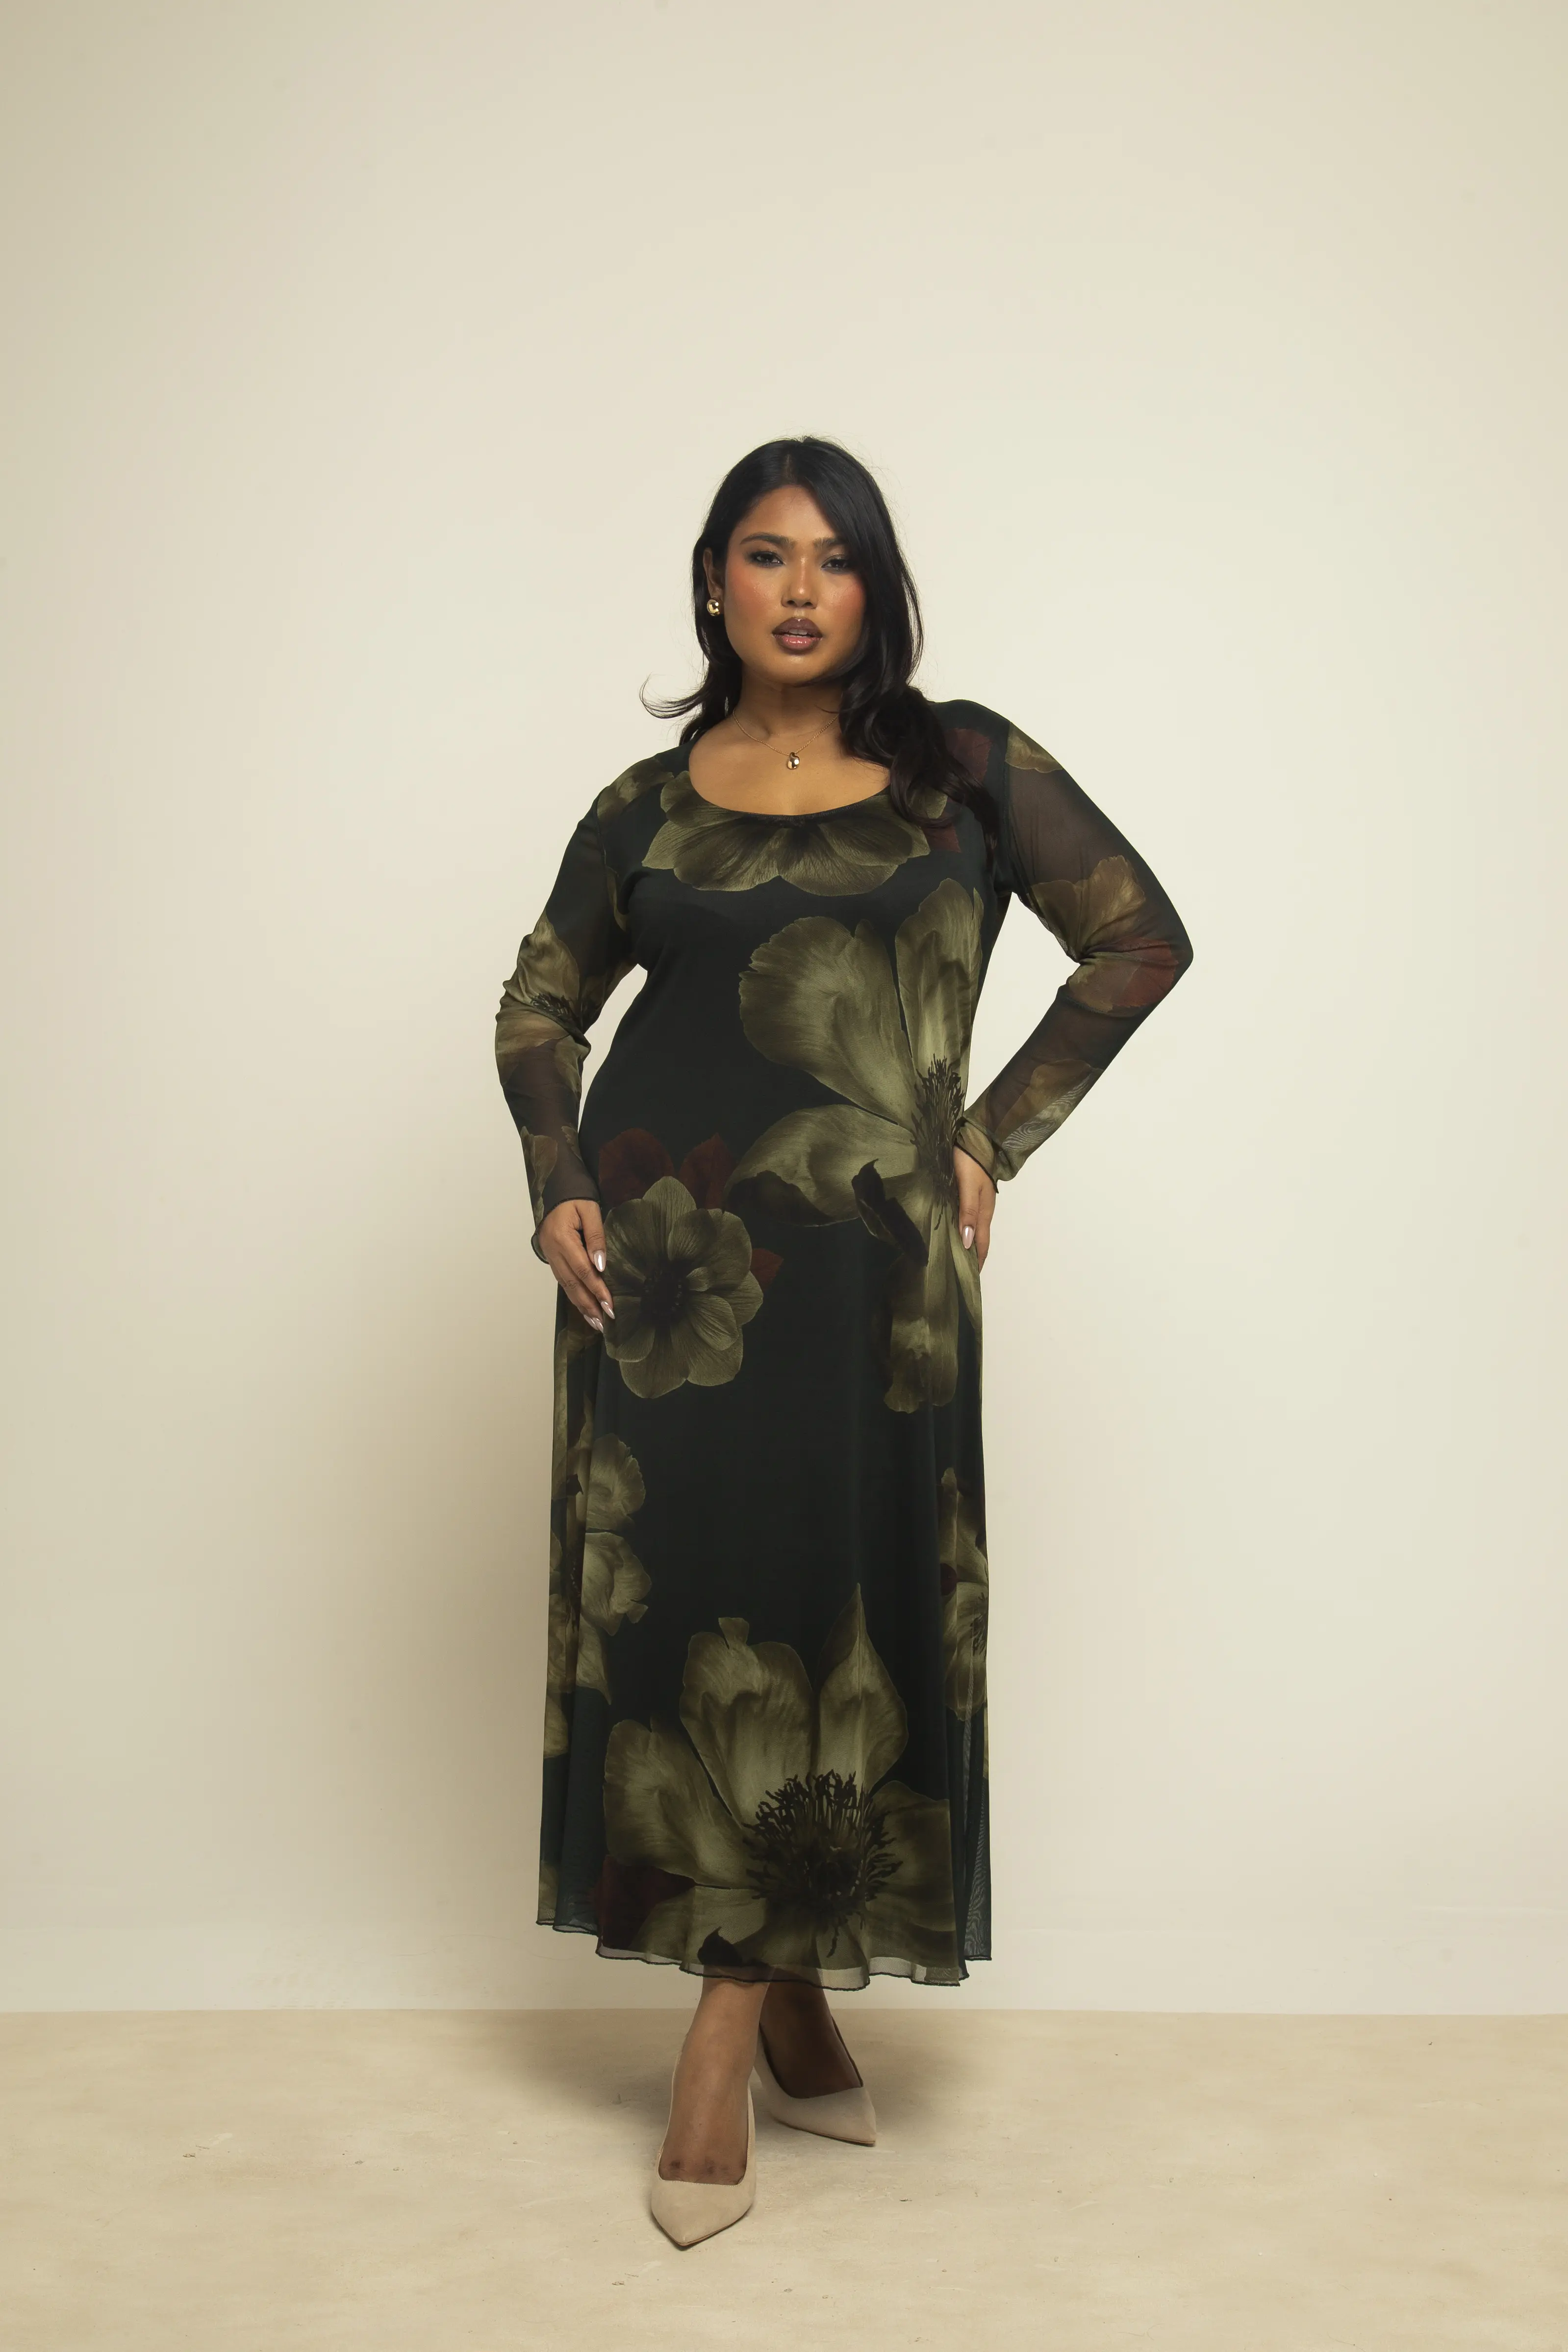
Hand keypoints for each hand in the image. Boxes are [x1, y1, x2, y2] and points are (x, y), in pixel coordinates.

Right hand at [539, 1198, 615, 1332]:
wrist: (557, 1191)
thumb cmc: (576, 1199)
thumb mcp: (590, 1210)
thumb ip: (596, 1236)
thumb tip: (601, 1264)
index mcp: (562, 1239)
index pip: (582, 1269)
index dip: (596, 1288)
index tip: (609, 1304)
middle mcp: (553, 1251)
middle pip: (572, 1283)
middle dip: (589, 1304)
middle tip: (604, 1322)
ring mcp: (550, 1256)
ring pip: (566, 1286)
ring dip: (582, 1306)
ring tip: (596, 1322)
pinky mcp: (552, 1259)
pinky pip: (563, 1282)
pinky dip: (575, 1296)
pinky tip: (585, 1308)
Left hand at [953, 1146, 996, 1270]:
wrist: (979, 1137)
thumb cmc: (971, 1161)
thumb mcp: (968, 1187)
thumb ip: (967, 1212)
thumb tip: (966, 1242)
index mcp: (983, 1212)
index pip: (981, 1243)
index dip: (977, 1261)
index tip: (971, 1278)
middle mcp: (982, 1210)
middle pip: (978, 1238)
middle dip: (972, 1256)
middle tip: (960, 1271)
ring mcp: (978, 1201)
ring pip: (973, 1228)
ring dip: (967, 1242)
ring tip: (956, 1255)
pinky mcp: (972, 1193)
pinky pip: (968, 1217)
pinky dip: (963, 1228)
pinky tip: (954, 1230)